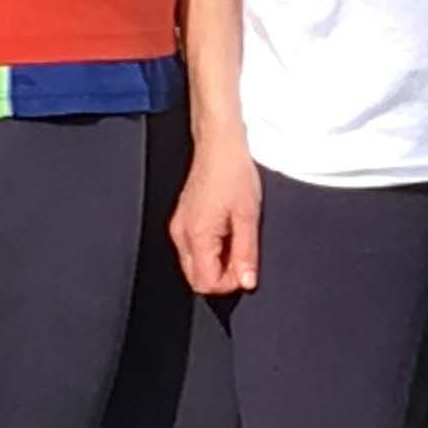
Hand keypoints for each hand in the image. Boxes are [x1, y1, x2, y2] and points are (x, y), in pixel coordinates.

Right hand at [170, 143, 262, 295]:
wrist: (219, 144)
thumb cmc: (233, 172)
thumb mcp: (248, 215)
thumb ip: (246, 253)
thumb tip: (247, 282)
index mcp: (196, 235)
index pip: (205, 283)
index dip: (229, 283)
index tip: (246, 269)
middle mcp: (181, 234)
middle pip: (196, 279)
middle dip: (221, 276)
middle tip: (242, 256)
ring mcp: (179, 226)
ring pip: (194, 265)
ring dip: (216, 263)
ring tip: (236, 238)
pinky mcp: (182, 219)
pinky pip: (192, 249)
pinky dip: (210, 250)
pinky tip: (226, 231)